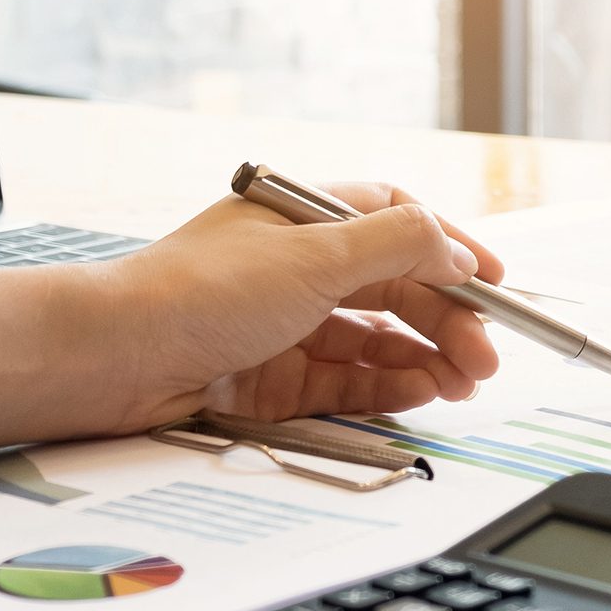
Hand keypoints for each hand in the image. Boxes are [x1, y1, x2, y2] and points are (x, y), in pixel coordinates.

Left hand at [110, 186, 504, 431]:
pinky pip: (343, 380)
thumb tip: (455, 247)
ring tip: (463, 383)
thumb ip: (398, 244)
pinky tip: (421, 393)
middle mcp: (295, 264)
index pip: (396, 220)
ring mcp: (283, 322)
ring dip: (424, 357)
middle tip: (487, 356)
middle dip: (446, 318)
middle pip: (393, 286)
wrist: (115, 358)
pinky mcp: (270, 376)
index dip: (450, 248)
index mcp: (304, 216)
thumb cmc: (199, 293)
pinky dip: (386, 386)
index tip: (495, 283)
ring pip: (373, 338)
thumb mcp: (316, 255)